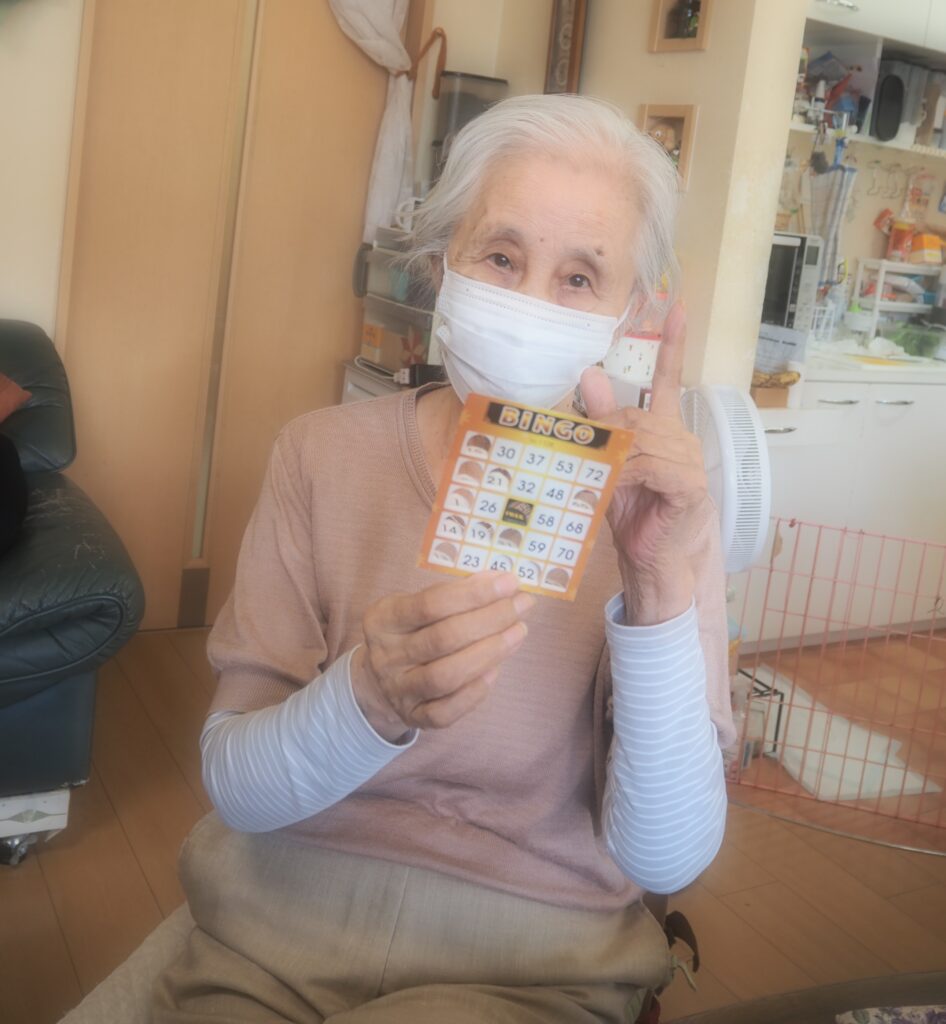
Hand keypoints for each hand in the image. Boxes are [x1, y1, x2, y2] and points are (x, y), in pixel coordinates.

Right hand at [351, 572, 534, 741]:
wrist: (380, 681)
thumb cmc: (412, 632)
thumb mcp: (419, 605)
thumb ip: (455, 593)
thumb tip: (499, 581)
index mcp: (383, 619)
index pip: (430, 604)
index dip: (474, 593)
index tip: (510, 582)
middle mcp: (386, 656)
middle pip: (444, 638)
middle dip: (491, 619)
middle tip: (523, 605)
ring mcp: (399, 690)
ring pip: (447, 675)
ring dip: (490, 652)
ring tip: (519, 632)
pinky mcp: (414, 717)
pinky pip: (447, 710)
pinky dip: (476, 691)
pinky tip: (497, 669)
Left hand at [580, 303, 706, 624]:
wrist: (653, 560)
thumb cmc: (632, 514)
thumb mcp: (608, 465)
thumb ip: (602, 422)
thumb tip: (589, 374)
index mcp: (664, 430)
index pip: (671, 378)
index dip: (674, 343)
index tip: (677, 306)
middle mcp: (681, 439)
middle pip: (638, 415)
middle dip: (606, 432)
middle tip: (579, 453)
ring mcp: (689, 462)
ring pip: (643, 440)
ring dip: (613, 457)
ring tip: (596, 477)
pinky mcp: (689, 486)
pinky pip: (655, 466)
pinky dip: (631, 474)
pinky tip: (617, 485)